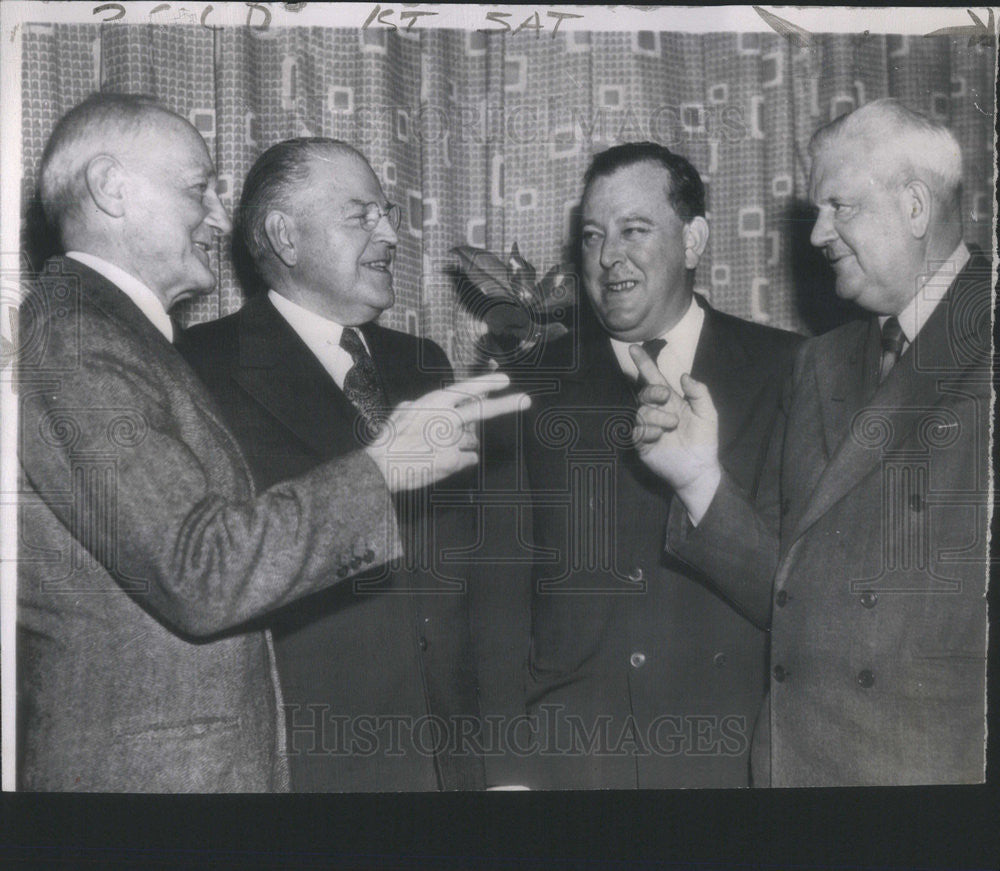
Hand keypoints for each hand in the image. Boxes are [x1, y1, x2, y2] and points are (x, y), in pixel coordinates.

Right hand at [366, 372, 527, 491]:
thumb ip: (411, 406)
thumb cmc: (387, 441)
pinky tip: (440, 463)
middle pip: (484, 411)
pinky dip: (459, 462)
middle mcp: (447, 419)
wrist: (379, 468)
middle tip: (526, 400)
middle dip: (508, 404)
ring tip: (436, 451)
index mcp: (433, 403)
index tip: (506, 380)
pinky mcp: (453, 461)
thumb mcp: (398, 414)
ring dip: (462, 445)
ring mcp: (452, 440)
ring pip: (471, 442)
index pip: (466, 389)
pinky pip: (468, 460)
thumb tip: (413, 403)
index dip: (487, 384)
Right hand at [629, 345, 720, 520]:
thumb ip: (699, 392)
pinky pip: (637, 431)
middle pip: (645, 392)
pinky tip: (660, 436)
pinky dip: (649, 430)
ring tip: (672, 426)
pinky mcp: (642, 443)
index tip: (634, 348)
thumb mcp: (708, 413)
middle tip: (666, 397)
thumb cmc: (704, 440)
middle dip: (653, 391)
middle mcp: (657, 411)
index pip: (654, 379)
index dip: (644, 363)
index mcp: (671, 401)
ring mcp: (648, 427)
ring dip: (658, 415)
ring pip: (642, 411)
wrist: (699, 469)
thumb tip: (683, 376)